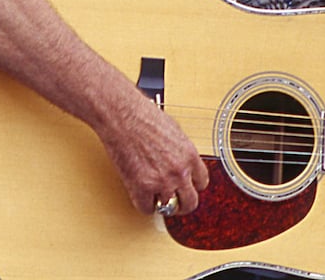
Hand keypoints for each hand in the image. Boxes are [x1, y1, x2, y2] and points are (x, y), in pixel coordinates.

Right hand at [97, 95, 210, 216]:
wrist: (123, 115)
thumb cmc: (144, 116)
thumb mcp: (174, 131)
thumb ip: (180, 151)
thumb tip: (180, 163)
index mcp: (190, 155)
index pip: (202, 182)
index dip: (192, 185)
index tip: (185, 185)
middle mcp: (180, 170)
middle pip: (190, 202)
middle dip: (182, 203)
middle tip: (174, 201)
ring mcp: (162, 181)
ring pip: (170, 208)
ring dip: (163, 205)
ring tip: (157, 200)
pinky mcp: (141, 186)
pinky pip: (147, 208)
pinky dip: (144, 205)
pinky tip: (141, 196)